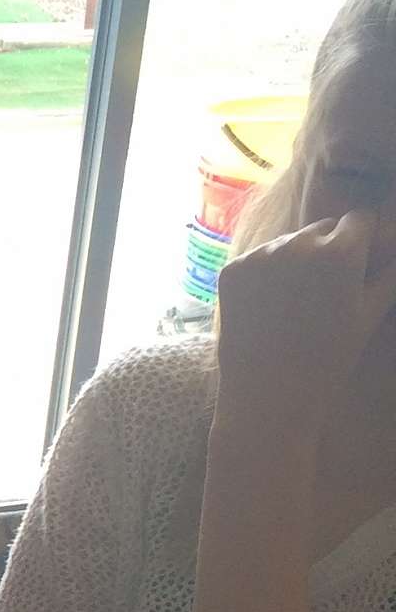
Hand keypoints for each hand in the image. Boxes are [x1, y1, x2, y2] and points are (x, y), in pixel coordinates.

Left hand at [214, 210, 395, 425]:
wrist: (269, 392)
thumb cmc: (329, 356)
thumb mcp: (370, 312)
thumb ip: (388, 272)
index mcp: (340, 250)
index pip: (359, 219)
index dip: (362, 240)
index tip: (359, 262)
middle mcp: (297, 243)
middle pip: (322, 228)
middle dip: (329, 249)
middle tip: (327, 288)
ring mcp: (259, 255)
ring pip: (288, 242)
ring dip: (296, 259)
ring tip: (297, 301)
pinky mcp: (232, 270)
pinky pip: (258, 259)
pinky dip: (265, 273)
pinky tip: (270, 305)